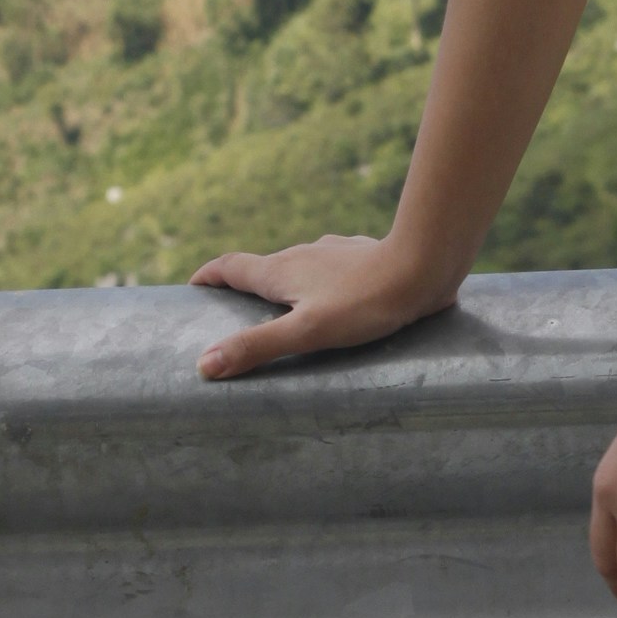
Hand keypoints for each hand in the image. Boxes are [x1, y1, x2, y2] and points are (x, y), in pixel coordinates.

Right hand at [188, 232, 453, 378]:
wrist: (423, 266)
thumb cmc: (364, 302)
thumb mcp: (306, 332)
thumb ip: (258, 347)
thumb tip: (204, 364)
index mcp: (281, 270)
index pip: (231, 266)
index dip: (208, 276)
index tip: (193, 287)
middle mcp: (303, 254)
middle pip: (263, 269)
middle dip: (246, 289)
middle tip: (235, 316)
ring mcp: (333, 253)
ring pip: (299, 270)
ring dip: (286, 289)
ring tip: (287, 318)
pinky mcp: (361, 259)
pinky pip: (330, 273)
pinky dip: (319, 289)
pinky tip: (336, 307)